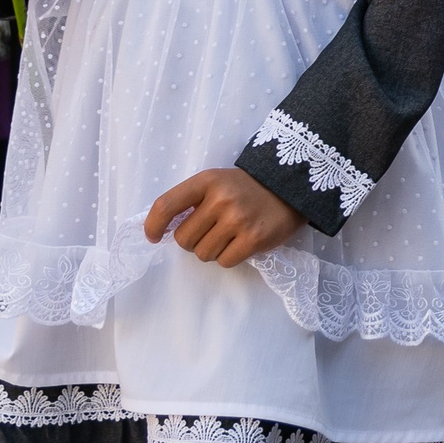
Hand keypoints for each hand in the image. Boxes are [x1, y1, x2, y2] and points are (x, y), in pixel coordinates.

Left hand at [145, 167, 305, 262]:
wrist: (291, 186)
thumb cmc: (246, 188)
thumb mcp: (217, 182)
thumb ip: (192, 200)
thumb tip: (162, 230)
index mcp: (207, 181)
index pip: (166, 205)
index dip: (153, 225)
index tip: (154, 237)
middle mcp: (221, 199)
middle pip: (183, 239)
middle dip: (192, 241)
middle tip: (210, 231)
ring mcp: (238, 219)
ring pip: (203, 254)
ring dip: (212, 250)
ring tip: (229, 236)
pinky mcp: (254, 238)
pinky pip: (225, 261)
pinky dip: (229, 257)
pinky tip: (241, 243)